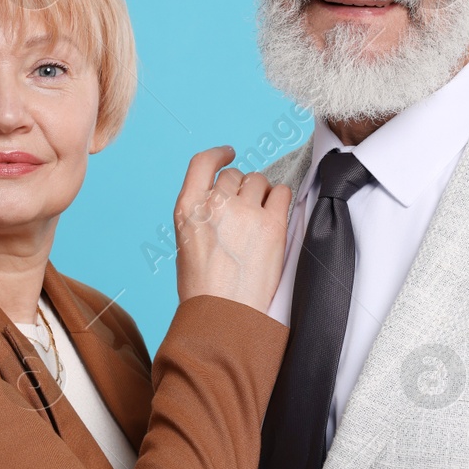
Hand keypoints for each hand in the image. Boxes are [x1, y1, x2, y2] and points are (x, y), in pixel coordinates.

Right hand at [174, 146, 291, 313]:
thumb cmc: (204, 289)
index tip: (229, 152)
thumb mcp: (186, 243)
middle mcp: (215, 204)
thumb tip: (225, 197)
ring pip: (259, 180)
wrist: (223, 315)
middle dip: (241, 188)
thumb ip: (201, 214)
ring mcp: (245, 212)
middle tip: (245, 212)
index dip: (218, 155)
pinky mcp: (272, 224)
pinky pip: (282, 192)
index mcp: (187, 209)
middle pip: (234, 175)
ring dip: (261, 194)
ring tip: (259, 218)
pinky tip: (276, 214)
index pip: (202, 163)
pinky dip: (280, 199)